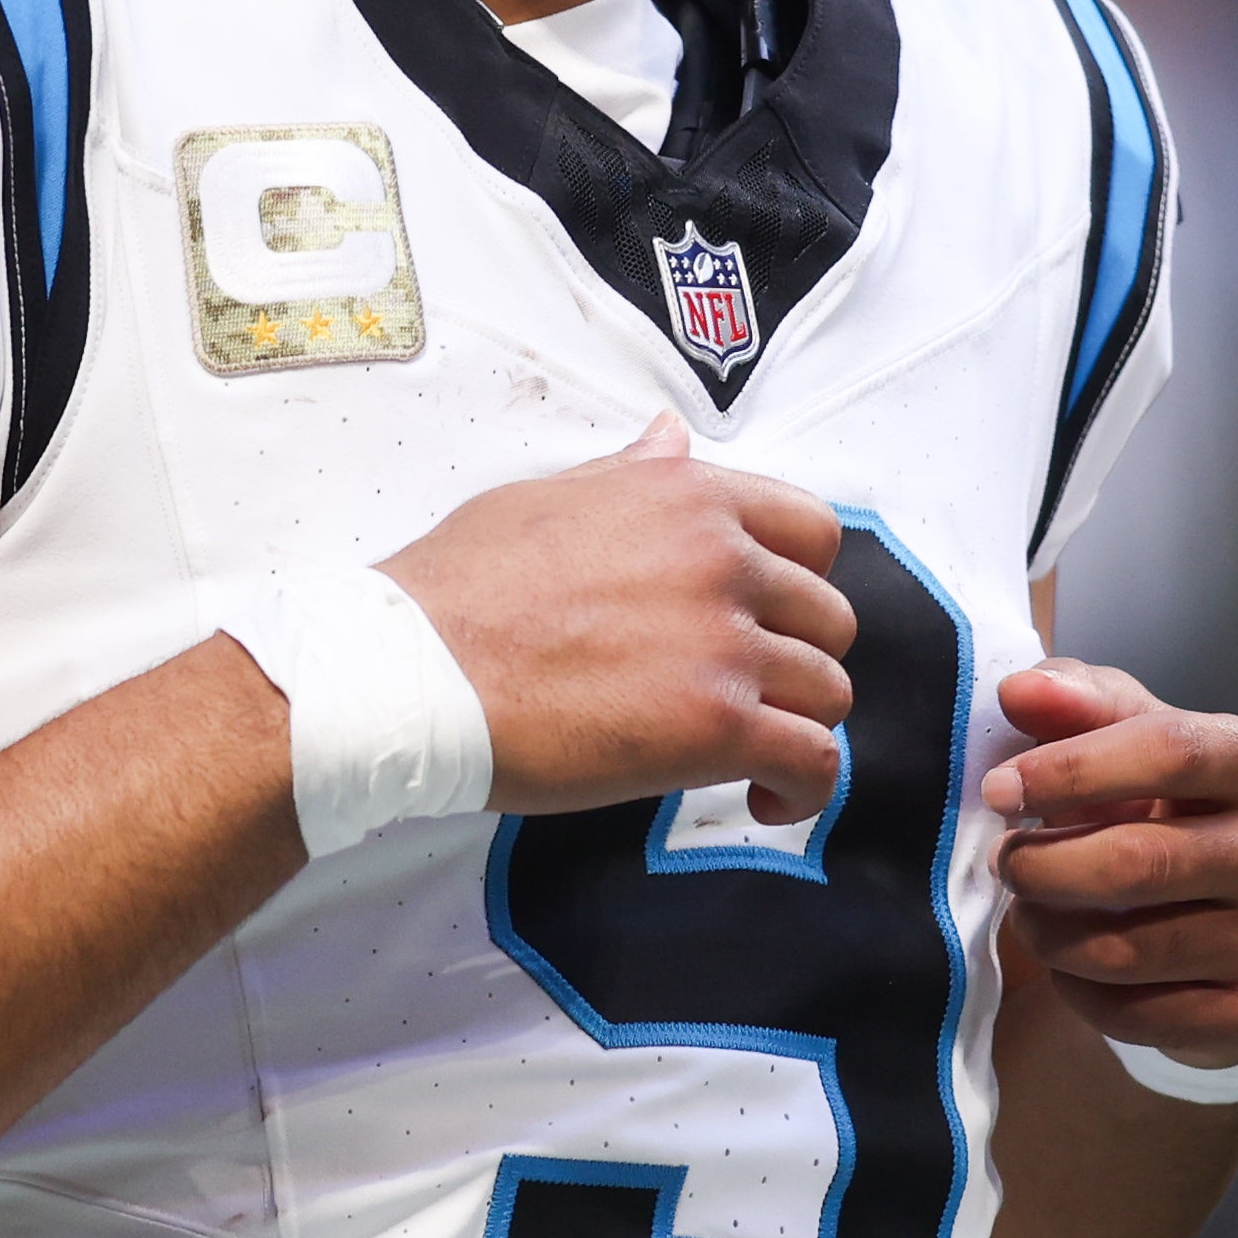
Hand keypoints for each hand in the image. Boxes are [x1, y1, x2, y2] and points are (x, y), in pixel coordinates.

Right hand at [375, 415, 856, 819]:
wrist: (409, 673)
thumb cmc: (456, 591)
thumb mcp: (545, 498)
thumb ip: (628, 476)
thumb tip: (670, 438)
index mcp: (685, 498)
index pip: (810, 529)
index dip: (800, 582)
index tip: (770, 619)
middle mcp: (720, 561)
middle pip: (828, 616)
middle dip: (798, 659)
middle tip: (749, 692)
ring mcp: (724, 644)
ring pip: (828, 691)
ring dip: (795, 725)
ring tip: (749, 754)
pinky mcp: (715, 727)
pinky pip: (814, 761)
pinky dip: (803, 789)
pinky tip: (764, 799)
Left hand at [986, 658, 1237, 1065]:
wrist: (1234, 920)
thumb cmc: (1167, 810)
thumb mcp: (1130, 740)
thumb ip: (1077, 704)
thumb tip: (1018, 690)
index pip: (1169, 750)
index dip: (1072, 769)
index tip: (999, 788)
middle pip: (1140, 861)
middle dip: (1044, 866)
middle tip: (1005, 864)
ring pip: (1128, 950)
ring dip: (1050, 934)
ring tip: (1030, 912)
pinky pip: (1138, 1014)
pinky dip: (1081, 992)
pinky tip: (1074, 964)